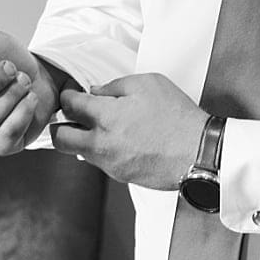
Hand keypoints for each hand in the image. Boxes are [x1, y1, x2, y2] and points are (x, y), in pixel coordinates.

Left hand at [49, 73, 207, 189]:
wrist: (199, 152)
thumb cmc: (177, 116)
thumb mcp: (147, 84)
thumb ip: (114, 86)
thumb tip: (96, 93)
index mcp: (105, 116)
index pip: (68, 104)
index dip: (67, 95)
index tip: (72, 93)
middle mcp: (101, 143)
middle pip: (60, 138)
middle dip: (62, 125)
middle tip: (73, 116)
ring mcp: (109, 163)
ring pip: (78, 152)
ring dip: (82, 139)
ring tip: (100, 128)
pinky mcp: (120, 176)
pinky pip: (99, 162)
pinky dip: (102, 151)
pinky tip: (119, 140)